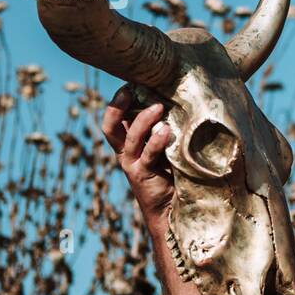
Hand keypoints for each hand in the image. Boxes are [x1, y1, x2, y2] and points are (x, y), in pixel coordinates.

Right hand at [101, 84, 174, 230]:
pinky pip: (147, 155)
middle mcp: (127, 154)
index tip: (129, 84)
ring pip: (131, 138)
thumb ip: (168, 131)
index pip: (115, 120)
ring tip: (159, 107)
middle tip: (130, 89)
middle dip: (117, 106)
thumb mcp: (168, 149)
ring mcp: (133, 165)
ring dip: (143, 120)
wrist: (173, 209)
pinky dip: (156, 142)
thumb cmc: (175, 174)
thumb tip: (183, 104)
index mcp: (129, 145)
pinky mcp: (143, 176)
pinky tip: (166, 131)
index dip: (117, 102)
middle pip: (111, 127)